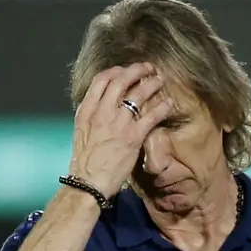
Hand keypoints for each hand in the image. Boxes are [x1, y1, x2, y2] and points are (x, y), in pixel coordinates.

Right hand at [68, 62, 173, 197]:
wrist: (88, 182)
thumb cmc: (85, 161)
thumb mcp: (81, 131)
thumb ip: (92, 114)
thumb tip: (102, 104)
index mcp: (87, 109)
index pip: (102, 79)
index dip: (117, 71)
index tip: (126, 71)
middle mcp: (102, 112)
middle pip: (121, 80)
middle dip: (137, 70)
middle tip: (148, 68)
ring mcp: (118, 123)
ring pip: (138, 93)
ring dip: (151, 83)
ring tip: (160, 80)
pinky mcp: (133, 137)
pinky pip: (151, 116)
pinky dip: (162, 106)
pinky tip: (168, 103)